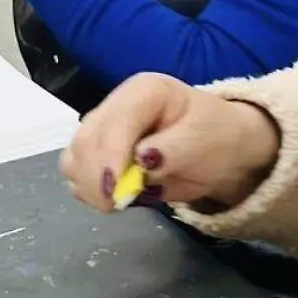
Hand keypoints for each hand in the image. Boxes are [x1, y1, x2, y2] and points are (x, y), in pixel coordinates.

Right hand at [60, 72, 281, 213]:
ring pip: (75, 156)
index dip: (110, 158)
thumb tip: (140, 162)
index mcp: (145, 91)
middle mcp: (117, 104)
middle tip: (118, 206)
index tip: (115, 194)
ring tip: (120, 201)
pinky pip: (77, 171)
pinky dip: (88, 188)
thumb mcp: (204, 142)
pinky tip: (113, 196)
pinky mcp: (98, 151)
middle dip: (96, 178)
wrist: (222, 150)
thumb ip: (173, 152)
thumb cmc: (217, 139)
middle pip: (86, 140)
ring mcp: (104, 127)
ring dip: (89, 185)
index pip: (115, 123)